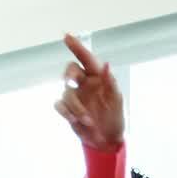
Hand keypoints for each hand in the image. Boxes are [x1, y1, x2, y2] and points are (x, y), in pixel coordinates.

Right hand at [54, 34, 123, 150]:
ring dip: (75, 106)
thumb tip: (106, 64)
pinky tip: (74, 119)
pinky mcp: (67, 109)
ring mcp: (75, 96)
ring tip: (88, 121)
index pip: (86, 58)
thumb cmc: (115, 118)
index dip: (76, 47)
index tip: (66, 37)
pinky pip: (59, 104)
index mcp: (97, 77)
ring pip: (66, 92)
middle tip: (71, 81)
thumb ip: (111, 83)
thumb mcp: (117, 101)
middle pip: (70, 70)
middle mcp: (84, 83)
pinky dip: (65, 111)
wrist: (107, 140)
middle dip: (68, 75)